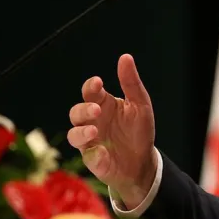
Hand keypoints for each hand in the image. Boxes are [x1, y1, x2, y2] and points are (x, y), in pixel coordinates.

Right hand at [67, 54, 156, 208]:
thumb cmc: (138, 130)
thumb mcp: (140, 104)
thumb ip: (131, 82)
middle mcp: (92, 122)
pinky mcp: (94, 161)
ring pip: (74, 136)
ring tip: (94, 131)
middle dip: (84, 110)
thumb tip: (125, 57)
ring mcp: (90, 142)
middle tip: (97, 110)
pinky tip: (103, 153)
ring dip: (81, 133)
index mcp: (103, 105)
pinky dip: (94, 155)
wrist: (143, 161)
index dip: (90, 87)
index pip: (90, 92)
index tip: (97, 83)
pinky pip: (88, 158)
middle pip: (76, 112)